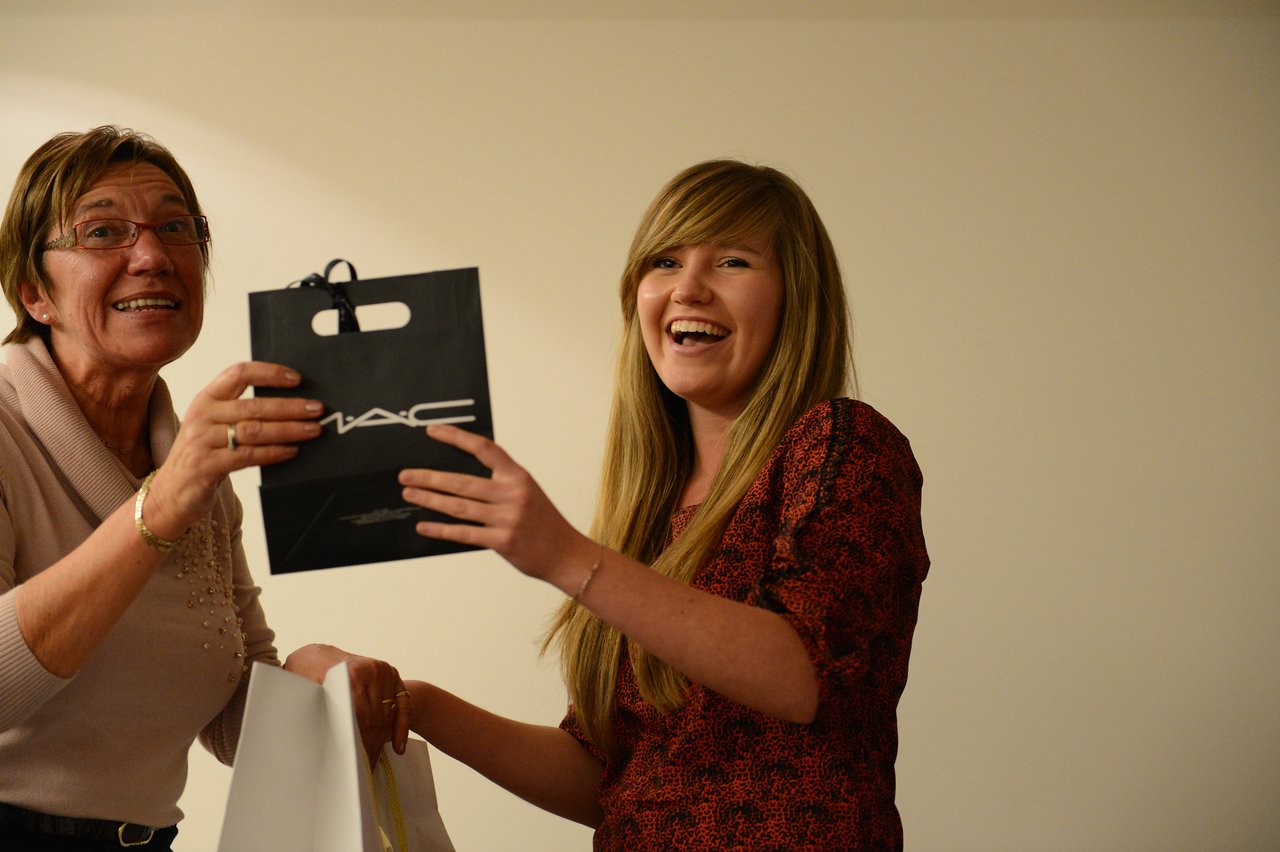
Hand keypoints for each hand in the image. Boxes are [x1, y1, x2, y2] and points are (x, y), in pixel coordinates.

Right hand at [142, 362, 321, 538]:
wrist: (171, 493)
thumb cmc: (203, 455)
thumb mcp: (214, 425)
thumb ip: (242, 411)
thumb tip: (292, 405)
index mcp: (206, 398)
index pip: (239, 373)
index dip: (269, 373)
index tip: (297, 378)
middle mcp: (202, 415)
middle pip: (253, 405)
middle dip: (290, 407)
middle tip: (317, 409)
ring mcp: (202, 441)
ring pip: (254, 430)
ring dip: (289, 430)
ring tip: (313, 430)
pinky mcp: (206, 466)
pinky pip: (248, 456)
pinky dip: (275, 453)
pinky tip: (293, 451)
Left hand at [284, 644, 410, 762]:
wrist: (319, 656)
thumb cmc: (308, 678)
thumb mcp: (307, 691)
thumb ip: (316, 710)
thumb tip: (318, 744)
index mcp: (349, 676)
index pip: (360, 718)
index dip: (357, 744)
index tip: (355, 764)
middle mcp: (370, 671)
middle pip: (374, 719)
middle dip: (369, 746)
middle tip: (364, 768)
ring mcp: (383, 671)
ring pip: (386, 715)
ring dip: (381, 740)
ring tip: (373, 761)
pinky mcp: (392, 673)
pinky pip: (402, 704)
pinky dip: (401, 727)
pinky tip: (398, 747)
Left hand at [398, 424, 588, 587]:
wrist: (566, 554)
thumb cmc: (544, 523)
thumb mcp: (528, 493)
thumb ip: (500, 483)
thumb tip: (460, 480)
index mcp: (519, 476)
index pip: (484, 448)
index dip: (456, 437)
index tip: (432, 431)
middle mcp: (512, 494)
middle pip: (462, 482)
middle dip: (430, 478)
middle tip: (406, 475)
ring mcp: (507, 518)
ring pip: (459, 507)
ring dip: (430, 500)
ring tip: (409, 495)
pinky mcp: (502, 541)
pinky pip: (464, 534)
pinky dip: (440, 530)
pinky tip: (424, 526)